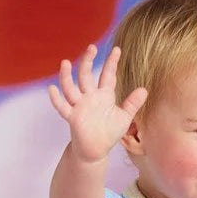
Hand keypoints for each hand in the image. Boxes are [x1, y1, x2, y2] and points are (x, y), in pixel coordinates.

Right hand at [48, 45, 147, 163]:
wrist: (96, 150)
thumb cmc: (109, 133)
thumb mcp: (124, 117)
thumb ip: (132, 103)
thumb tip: (145, 89)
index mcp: (103, 96)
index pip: (107, 75)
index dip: (111, 63)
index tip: (117, 49)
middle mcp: (89, 97)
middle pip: (86, 75)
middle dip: (88, 61)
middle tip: (92, 47)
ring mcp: (79, 106)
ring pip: (70, 88)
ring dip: (66, 76)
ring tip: (65, 62)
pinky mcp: (73, 117)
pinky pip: (63, 107)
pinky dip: (56, 99)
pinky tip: (52, 89)